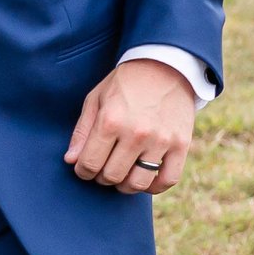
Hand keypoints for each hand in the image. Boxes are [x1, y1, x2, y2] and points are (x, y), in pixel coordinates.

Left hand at [66, 59, 197, 193]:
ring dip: (124, 186)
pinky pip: (168, 179)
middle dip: (101, 178)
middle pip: (112, 176)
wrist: (164, 67)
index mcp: (110, 121)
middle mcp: (136, 134)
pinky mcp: (182, 145)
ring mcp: (161, 141)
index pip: (90, 163)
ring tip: (120, 176)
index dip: (83, 171)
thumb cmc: (123, 84)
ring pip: (138, 183)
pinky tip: (144, 181)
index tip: (84, 168)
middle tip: (101, 169)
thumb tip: (71, 161)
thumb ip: (82, 132)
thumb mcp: (95, 100)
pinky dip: (154, 187)